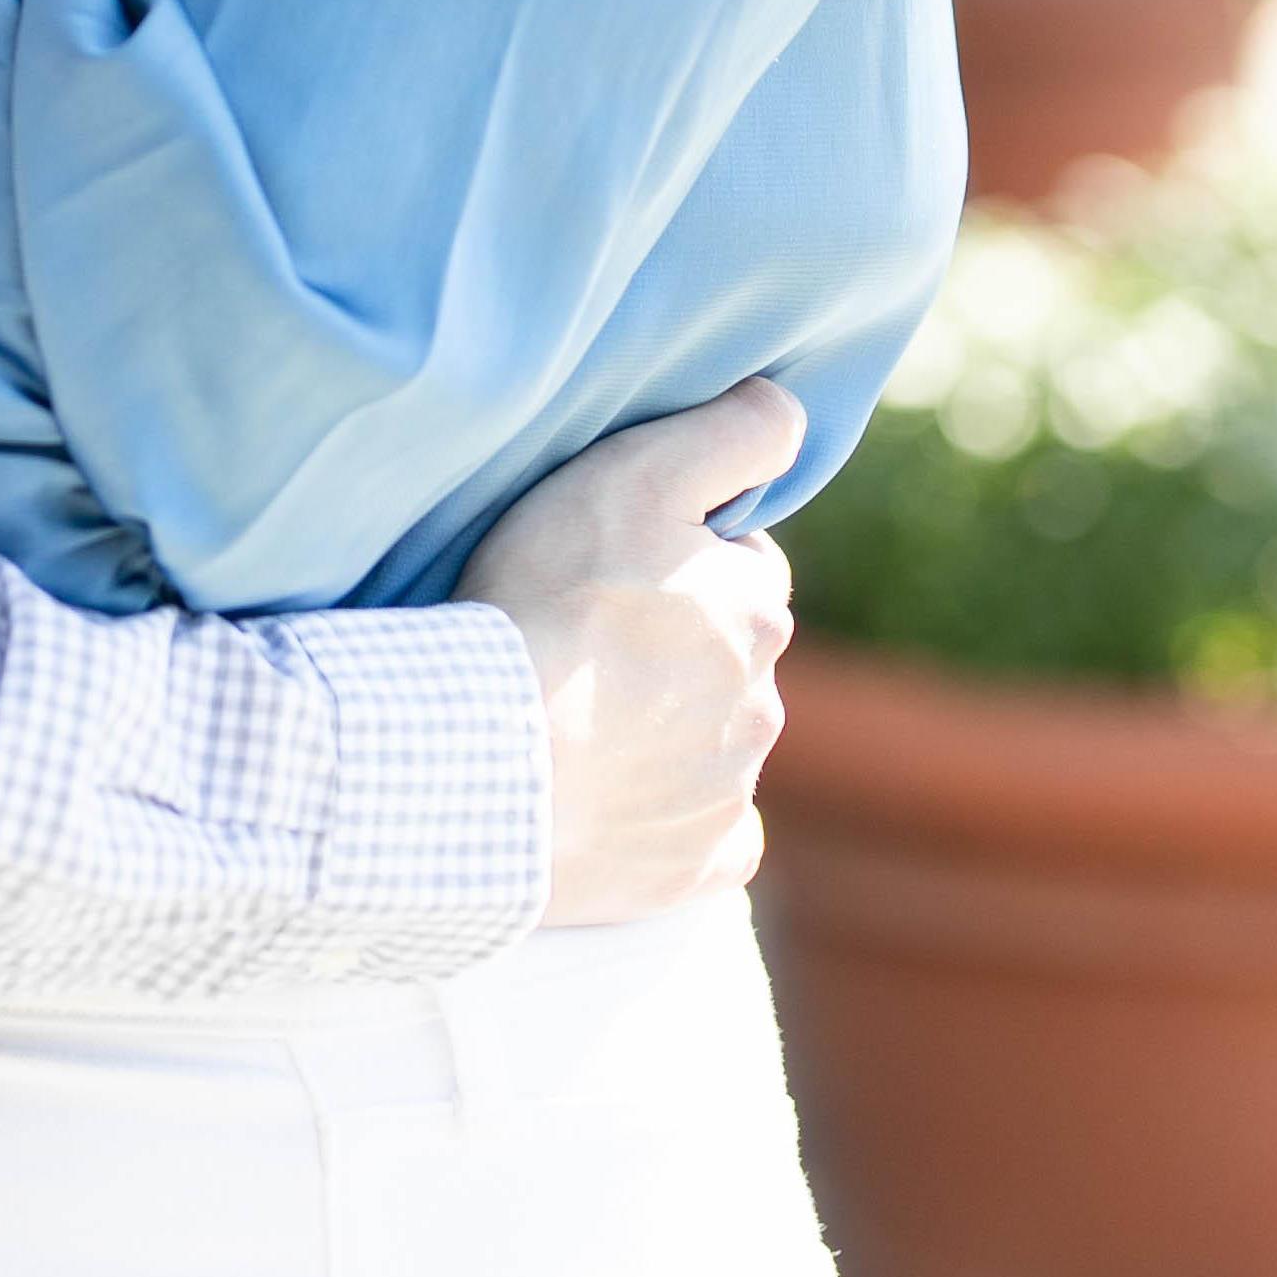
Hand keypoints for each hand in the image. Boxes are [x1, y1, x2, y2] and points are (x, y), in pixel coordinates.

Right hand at [456, 380, 806, 928]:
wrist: (488, 758)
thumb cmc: (553, 602)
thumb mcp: (635, 474)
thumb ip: (729, 434)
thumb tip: (788, 408)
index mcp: (756, 610)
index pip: (741, 565)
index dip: (679, 556)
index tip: (613, 565)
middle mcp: (762, 704)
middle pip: (726, 656)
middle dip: (675, 645)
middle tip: (582, 638)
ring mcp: (727, 792)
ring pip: (710, 742)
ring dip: (662, 726)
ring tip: (571, 714)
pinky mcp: (692, 867)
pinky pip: (704, 838)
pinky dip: (669, 818)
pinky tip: (614, 800)